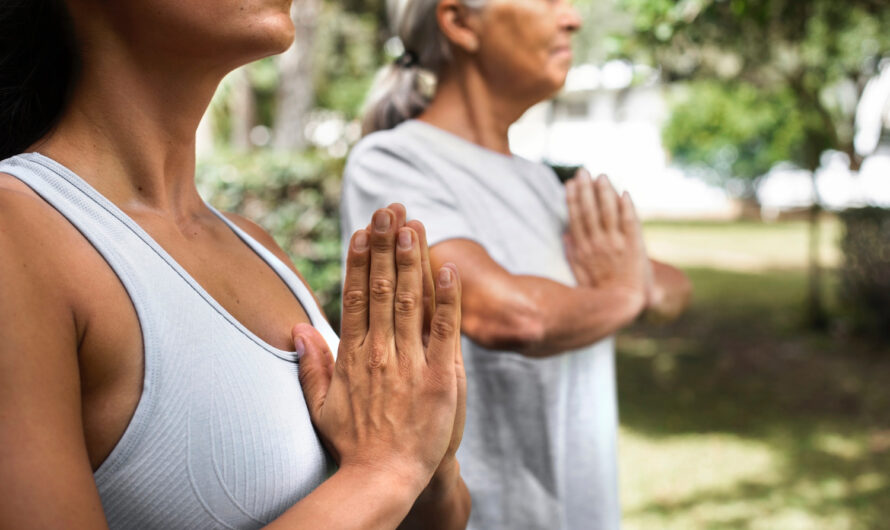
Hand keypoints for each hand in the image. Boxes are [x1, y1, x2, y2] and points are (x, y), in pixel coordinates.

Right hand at [295, 205, 463, 496]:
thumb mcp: (320, 406)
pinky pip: (443, 330)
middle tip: (387, 210)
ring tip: (412, 224)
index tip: (362, 231)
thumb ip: (310, 365)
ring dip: (412, 260)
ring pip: (411, 300)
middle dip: (385, 246)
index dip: (360, 260)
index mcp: (352, 355)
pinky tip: (448, 268)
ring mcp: (410, 362)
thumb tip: (298, 327)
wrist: (384, 478)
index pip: (356, 296)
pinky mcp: (440, 376)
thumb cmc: (352, 445)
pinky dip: (447, 298)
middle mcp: (379, 351)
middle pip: (383, 288)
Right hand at [564, 170, 652, 302]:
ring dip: (605, 193)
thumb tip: (564, 233)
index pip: (576, 218)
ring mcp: (617, 244)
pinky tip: (624, 193)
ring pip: (609, 213)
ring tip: (602, 176)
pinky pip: (630, 222)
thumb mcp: (578, 274)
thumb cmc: (600, 290)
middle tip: (583, 171)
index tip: (570, 183)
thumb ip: (571, 253)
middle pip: (590, 211)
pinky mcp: (634, 246)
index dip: (573, 199)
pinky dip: (627, 207)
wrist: (626, 304)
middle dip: (586, 190)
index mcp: (583, 249)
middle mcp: (598, 244)